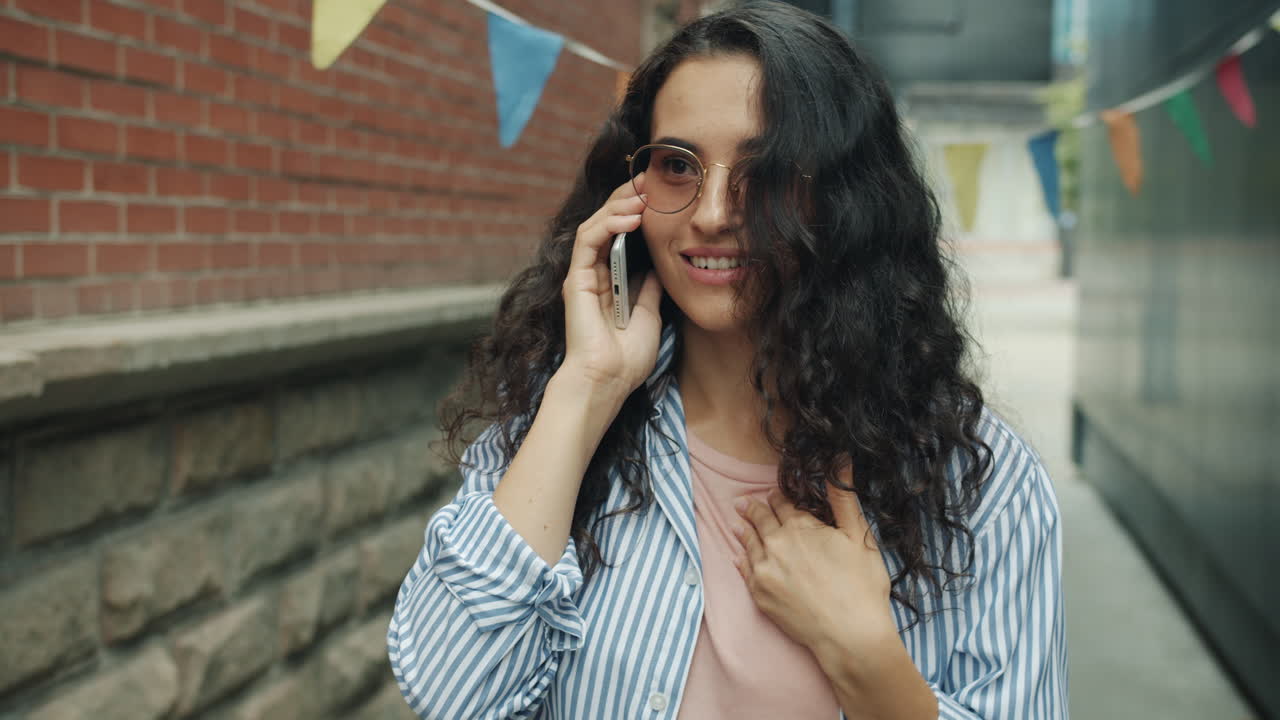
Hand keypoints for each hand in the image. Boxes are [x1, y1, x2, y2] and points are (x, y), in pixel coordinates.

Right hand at [559, 172, 663, 399]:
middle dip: (627, 198)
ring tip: (643, 193)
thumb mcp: (649, 315)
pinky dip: (608, 224)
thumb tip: (658, 268)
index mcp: (609, 281)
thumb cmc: (627, 358)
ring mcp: (582, 275)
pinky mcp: (576, 279)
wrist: (609, 380)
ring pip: (596, 225)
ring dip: (619, 205)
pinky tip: (631, 216)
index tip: (658, 194)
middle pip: (607, 223)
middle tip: (650, 180)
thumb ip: (650, 289)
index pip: (619, 235)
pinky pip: (588, 240)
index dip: (636, 211)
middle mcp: (593, 274)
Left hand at [731, 473, 896, 664]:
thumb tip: (841, 459)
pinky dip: (741, 559)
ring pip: (749, 542)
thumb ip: (843, 498)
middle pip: (761, 520)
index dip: (779, 497)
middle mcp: (776, 544)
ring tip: (738, 522)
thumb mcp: (859, 536)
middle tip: (744, 502)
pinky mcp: (759, 594)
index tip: (774, 494)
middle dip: (755, 509)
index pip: (783, 504)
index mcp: (800, 527)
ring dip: (744, 529)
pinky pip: (744, 570)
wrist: (849, 634)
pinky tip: (738, 556)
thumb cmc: (861, 586)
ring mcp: (764, 570)